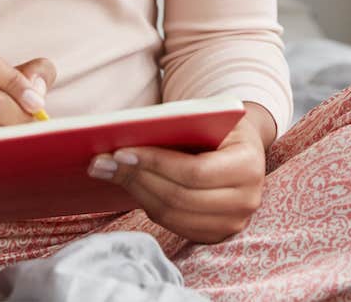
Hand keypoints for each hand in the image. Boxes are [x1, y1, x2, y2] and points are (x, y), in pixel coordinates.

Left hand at [87, 113, 266, 242]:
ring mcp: (233, 223)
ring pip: (174, 214)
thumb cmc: (217, 124)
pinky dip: (148, 204)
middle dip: (137, 177)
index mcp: (248, 165)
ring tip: (106, 171)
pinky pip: (175, 225)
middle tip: (102, 162)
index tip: (120, 151)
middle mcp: (247, 200)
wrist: (241, 144)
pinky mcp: (217, 234)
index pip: (194, 172)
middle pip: (180, 197)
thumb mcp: (205, 116)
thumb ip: (175, 125)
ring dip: (136, 191)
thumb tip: (124, 137)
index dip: (155, 163)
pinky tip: (129, 185)